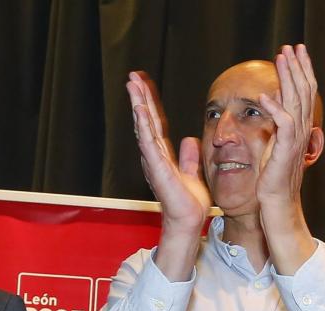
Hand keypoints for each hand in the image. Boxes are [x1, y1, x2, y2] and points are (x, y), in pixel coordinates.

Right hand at [127, 70, 209, 278]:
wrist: (188, 220)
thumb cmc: (188, 201)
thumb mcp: (192, 172)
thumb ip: (189, 156)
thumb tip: (190, 139)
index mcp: (163, 154)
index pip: (156, 123)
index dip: (150, 103)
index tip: (144, 83)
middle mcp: (154, 155)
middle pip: (146, 121)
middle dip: (139, 98)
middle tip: (132, 77)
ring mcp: (154, 161)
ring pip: (144, 128)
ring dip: (138, 106)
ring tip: (132, 87)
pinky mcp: (157, 169)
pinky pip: (149, 144)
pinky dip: (144, 128)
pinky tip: (140, 112)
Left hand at [254, 44, 317, 206]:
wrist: (278, 202)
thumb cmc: (274, 176)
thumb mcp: (276, 141)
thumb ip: (279, 119)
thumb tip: (276, 96)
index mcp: (300, 127)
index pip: (305, 93)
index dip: (302, 71)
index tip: (296, 51)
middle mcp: (302, 131)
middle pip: (304, 92)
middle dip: (298, 67)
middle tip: (293, 46)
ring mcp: (295, 140)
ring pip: (296, 102)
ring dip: (289, 78)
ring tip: (282, 58)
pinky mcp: (285, 150)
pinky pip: (283, 124)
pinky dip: (275, 108)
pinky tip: (266, 95)